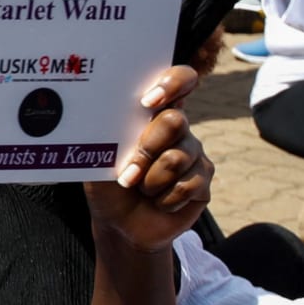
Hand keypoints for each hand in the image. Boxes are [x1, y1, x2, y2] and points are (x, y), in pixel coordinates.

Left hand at [85, 66, 209, 249]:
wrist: (120, 224)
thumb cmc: (107, 185)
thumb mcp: (99, 157)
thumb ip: (106, 134)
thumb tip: (102, 112)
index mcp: (151, 114)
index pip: (178, 80)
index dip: (171, 83)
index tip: (148, 102)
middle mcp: (177, 128)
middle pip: (175, 122)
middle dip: (146, 149)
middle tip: (128, 172)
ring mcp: (194, 153)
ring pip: (178, 158)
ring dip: (150, 181)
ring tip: (139, 189)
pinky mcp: (204, 180)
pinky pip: (188, 185)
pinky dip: (165, 199)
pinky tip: (158, 201)